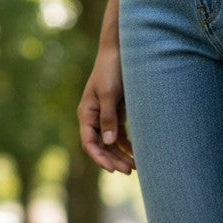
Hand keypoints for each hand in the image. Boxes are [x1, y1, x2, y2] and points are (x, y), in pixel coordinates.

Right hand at [77, 46, 136, 173]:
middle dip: (113, 160)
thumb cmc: (111, 70)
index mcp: (86, 113)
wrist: (121, 52)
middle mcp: (94, 117)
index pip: (89, 142)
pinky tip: (136, 154)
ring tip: (135, 167)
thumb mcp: (108, 93)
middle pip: (101, 146)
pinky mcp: (118, 114)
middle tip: (129, 171)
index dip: (99, 158)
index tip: (113, 169)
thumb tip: (107, 142)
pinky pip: (120, 135)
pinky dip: (127, 145)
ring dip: (121, 155)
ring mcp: (106, 117)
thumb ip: (108, 118)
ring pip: (111, 143)